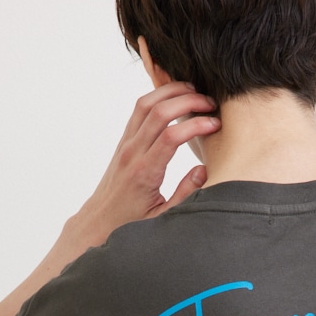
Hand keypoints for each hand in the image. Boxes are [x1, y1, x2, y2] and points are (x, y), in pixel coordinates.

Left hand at [74, 81, 220, 242]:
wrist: (100, 221)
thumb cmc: (131, 222)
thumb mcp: (163, 218)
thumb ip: (185, 194)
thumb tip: (204, 169)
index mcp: (145, 173)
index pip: (170, 137)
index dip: (196, 125)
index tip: (215, 125)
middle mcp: (133, 153)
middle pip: (159, 112)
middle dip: (188, 101)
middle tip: (210, 104)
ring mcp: (126, 144)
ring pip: (145, 104)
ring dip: (171, 93)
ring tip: (195, 93)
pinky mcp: (124, 141)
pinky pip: (139, 110)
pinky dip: (158, 98)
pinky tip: (175, 99)